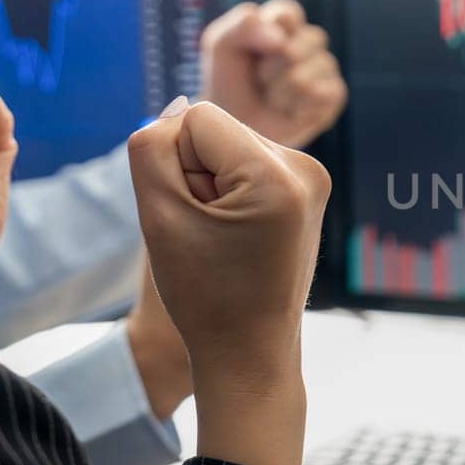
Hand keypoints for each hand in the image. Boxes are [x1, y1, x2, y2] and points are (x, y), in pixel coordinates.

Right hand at [128, 96, 329, 464]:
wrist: (251, 353)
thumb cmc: (204, 295)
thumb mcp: (160, 218)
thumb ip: (152, 149)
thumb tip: (176, 112)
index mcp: (278, 175)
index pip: (196, 118)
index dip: (175, 164)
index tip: (192, 217)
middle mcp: (306, 168)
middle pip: (216, 129)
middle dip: (196, 173)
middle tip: (208, 233)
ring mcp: (312, 179)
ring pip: (229, 146)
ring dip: (211, 184)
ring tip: (221, 237)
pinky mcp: (307, 190)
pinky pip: (248, 165)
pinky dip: (230, 192)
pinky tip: (235, 234)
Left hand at [201, 0, 347, 148]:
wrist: (236, 127)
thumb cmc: (229, 82)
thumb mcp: (220, 45)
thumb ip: (243, 26)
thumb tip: (280, 39)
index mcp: (283, 22)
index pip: (288, 14)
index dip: (271, 33)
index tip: (253, 47)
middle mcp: (309, 40)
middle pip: (301, 45)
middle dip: (271, 68)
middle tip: (259, 79)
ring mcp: (325, 66)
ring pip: (306, 75)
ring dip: (279, 92)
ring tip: (271, 98)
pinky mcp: (335, 94)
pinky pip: (320, 95)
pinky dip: (296, 107)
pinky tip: (288, 111)